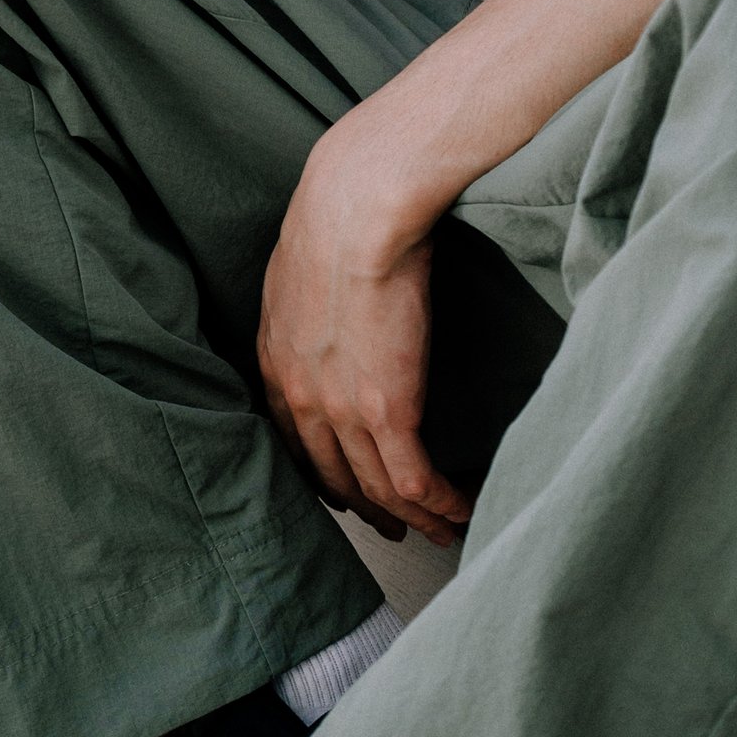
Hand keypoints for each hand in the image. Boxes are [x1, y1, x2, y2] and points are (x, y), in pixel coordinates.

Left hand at [257, 110, 472, 545]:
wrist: (357, 206)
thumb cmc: (337, 213)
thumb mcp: (299, 267)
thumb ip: (307, 305)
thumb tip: (329, 305)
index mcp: (276, 362)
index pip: (296, 443)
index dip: (326, 474)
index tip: (350, 489)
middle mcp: (301, 398)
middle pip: (336, 477)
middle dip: (368, 507)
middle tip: (395, 525)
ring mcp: (343, 410)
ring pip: (380, 488)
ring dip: (414, 517)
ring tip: (443, 530)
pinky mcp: (389, 410)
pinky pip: (415, 480)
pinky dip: (440, 504)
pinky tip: (460, 511)